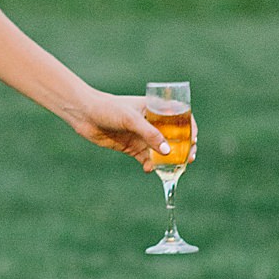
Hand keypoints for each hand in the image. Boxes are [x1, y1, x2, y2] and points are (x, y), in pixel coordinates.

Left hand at [67, 90, 197, 171]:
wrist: (84, 114)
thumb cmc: (108, 108)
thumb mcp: (131, 119)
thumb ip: (149, 134)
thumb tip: (167, 151)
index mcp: (155, 109)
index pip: (181, 117)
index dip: (190, 129)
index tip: (194, 140)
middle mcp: (152, 123)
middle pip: (175, 137)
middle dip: (183, 149)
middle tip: (188, 160)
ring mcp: (142, 136)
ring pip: (161, 151)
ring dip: (168, 161)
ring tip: (170, 170)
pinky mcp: (132, 147)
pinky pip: (147, 159)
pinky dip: (151, 166)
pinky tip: (148, 170)